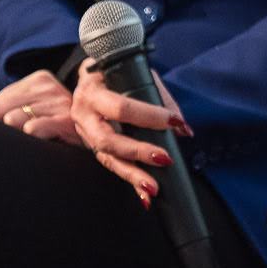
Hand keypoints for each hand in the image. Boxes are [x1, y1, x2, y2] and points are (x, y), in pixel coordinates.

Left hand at [0, 69, 80, 143]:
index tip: (12, 123)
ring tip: (34, 134)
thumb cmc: (55, 121)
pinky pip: (35, 127)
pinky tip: (37, 135)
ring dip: (20, 132)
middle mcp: (52, 87)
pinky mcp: (67, 121)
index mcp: (41, 79)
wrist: (93, 129)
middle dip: (8, 126)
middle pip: (4, 112)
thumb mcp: (28, 110)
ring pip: (16, 121)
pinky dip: (32, 133)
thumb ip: (1, 112)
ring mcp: (61, 103)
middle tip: (23, 130)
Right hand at [70, 63, 193, 207]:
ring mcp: (84, 133)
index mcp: (93, 90)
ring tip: (153, 189)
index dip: (149, 116)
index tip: (174, 122)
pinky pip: (110, 165)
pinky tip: (144, 196)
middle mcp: (83, 114)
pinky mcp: (91, 146)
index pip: (121, 107)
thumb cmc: (118, 72)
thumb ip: (160, 98)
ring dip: (132, 175)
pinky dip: (129, 180)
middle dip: (138, 151)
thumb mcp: (136, 73)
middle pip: (108, 139)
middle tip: (164, 159)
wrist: (90, 73)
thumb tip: (182, 128)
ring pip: (107, 158)